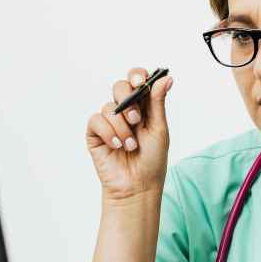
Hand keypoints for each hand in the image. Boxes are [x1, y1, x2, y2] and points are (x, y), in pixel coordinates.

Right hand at [85, 67, 174, 201]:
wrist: (137, 186)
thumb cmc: (151, 160)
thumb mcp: (159, 129)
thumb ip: (158, 102)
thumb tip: (166, 78)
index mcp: (142, 106)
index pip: (137, 81)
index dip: (136, 75)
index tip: (140, 80)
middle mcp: (125, 111)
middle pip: (119, 87)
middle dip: (128, 100)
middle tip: (137, 119)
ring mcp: (109, 122)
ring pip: (109, 107)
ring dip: (122, 127)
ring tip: (131, 146)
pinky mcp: (95, 134)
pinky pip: (96, 120)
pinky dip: (108, 133)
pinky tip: (116, 146)